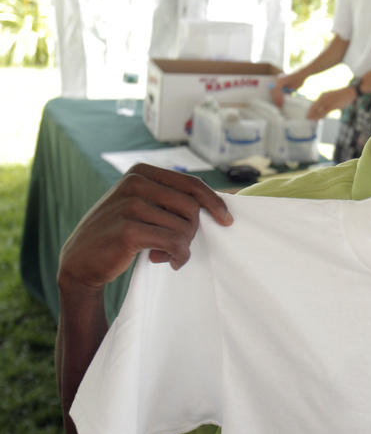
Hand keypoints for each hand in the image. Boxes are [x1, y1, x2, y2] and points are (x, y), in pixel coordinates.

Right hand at [58, 163, 232, 293]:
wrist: (81, 260)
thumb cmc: (119, 232)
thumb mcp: (142, 205)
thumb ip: (170, 199)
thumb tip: (219, 201)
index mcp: (141, 172)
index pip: (192, 184)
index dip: (214, 203)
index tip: (227, 220)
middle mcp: (135, 182)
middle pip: (192, 207)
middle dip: (192, 231)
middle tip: (179, 245)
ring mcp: (130, 204)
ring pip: (184, 227)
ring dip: (182, 247)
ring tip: (167, 254)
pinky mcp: (129, 230)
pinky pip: (174, 243)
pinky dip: (177, 256)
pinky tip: (166, 261)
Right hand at [271, 72, 305, 107]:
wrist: (300, 74)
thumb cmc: (298, 80)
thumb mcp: (294, 88)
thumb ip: (288, 93)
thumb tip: (284, 101)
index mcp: (282, 79)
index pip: (277, 89)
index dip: (278, 97)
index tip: (281, 103)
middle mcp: (278, 79)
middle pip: (273, 90)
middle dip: (276, 99)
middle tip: (279, 106)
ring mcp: (277, 80)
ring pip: (273, 90)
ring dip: (275, 98)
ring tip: (279, 105)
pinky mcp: (278, 82)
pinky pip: (275, 90)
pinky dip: (277, 95)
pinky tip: (279, 101)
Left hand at [307, 86, 357, 119]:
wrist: (350, 92)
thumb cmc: (342, 96)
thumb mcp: (332, 98)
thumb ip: (327, 103)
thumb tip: (323, 110)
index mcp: (323, 95)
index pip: (315, 103)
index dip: (311, 109)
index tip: (308, 114)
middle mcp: (324, 97)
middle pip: (315, 106)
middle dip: (311, 113)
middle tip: (307, 118)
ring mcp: (328, 101)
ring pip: (319, 109)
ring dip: (314, 115)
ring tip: (310, 120)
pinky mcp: (333, 105)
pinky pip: (325, 111)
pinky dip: (320, 116)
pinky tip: (318, 119)